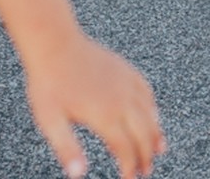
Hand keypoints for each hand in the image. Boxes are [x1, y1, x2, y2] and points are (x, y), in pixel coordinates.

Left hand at [22, 33, 165, 178]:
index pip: (125, 148)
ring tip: (159, 148)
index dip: (129, 166)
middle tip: (146, 170)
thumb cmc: (50, 83)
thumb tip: (78, 175)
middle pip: (143, 134)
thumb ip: (67, 148)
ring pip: (149, 114)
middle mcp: (122, 101)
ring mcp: (126, 84)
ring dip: (155, 134)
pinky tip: (153, 114)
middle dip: (146, 155)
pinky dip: (153, 108)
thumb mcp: (50, 121)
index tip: (130, 178)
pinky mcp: (126, 71)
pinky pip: (147, 93)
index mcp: (105, 115)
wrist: (55, 44)